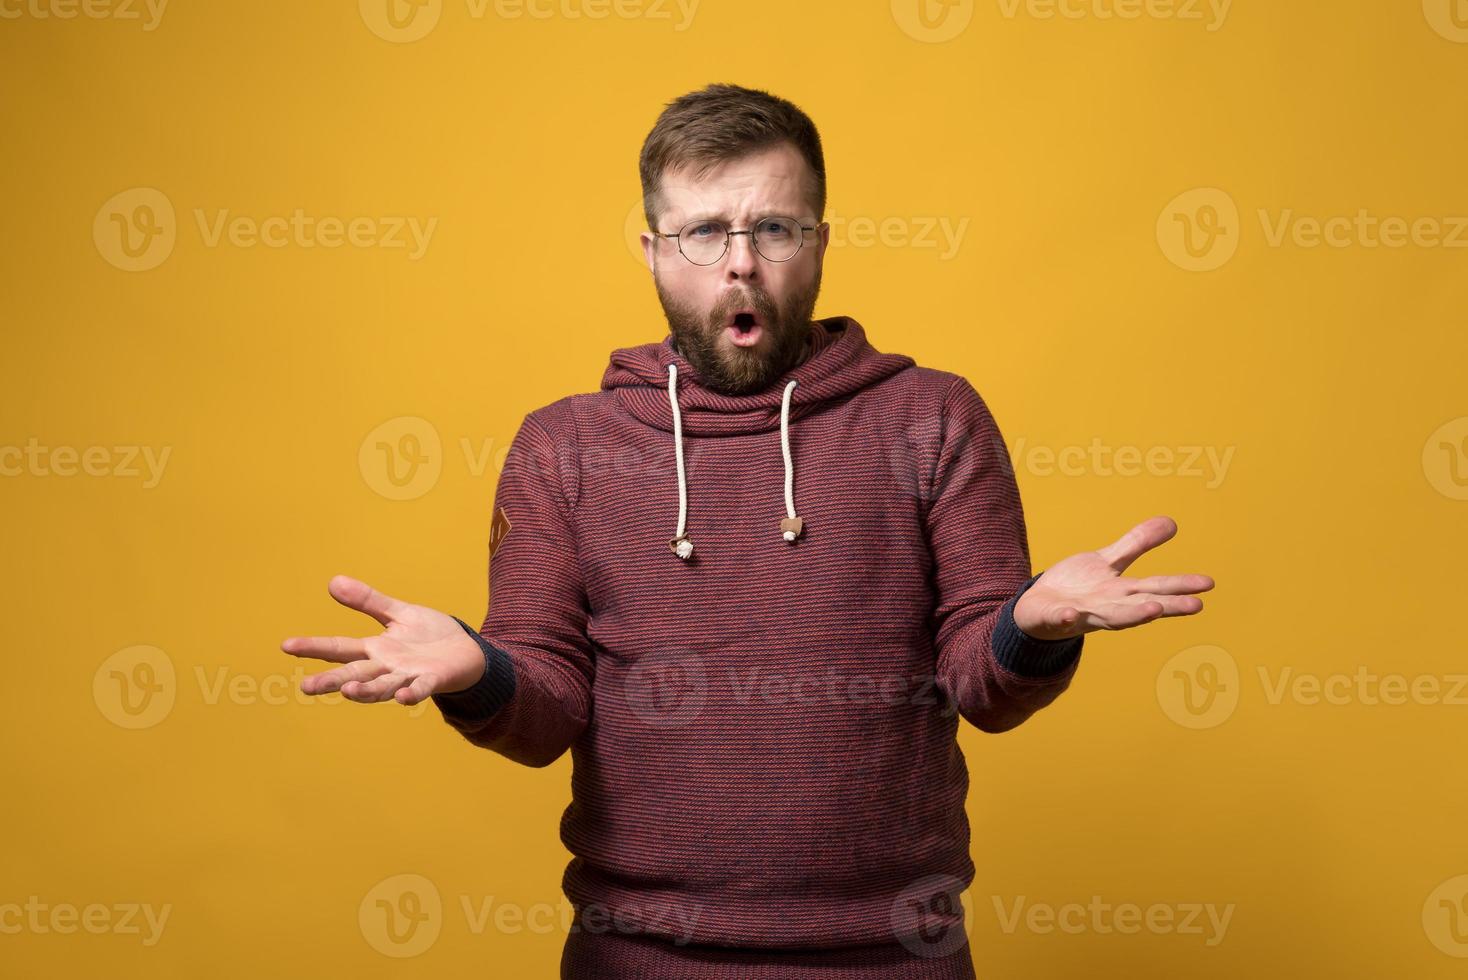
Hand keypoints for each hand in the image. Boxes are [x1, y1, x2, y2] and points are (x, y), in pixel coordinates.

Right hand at [281, 575, 485, 705]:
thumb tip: (333, 582)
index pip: (340, 647)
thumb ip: (368, 601)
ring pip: (382, 686)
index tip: (286, 645)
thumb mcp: (398, 613)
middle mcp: (387, 667)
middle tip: (306, 686)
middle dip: (331, 681)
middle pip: (355, 674)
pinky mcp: (432, 680)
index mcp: (376, 650)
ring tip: (347, 691)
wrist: (465, 651)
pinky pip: (420, 689)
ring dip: (366, 691)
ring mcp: (408, 676)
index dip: (314, 647)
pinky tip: (401, 697)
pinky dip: (410, 693)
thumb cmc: (429, 636)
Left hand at [1012, 516, 1213, 641]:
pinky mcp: (1055, 616)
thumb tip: (1172, 523)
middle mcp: (1109, 606)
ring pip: (1110, 618)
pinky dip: (1066, 617)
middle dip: (1168, 605)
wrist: (1039, 607)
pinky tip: (1071, 614)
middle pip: (1142, 605)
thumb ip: (1137, 543)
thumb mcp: (1108, 561)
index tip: (1207, 585)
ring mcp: (1083, 613)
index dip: (1180, 586)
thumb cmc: (1079, 587)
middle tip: (1197, 605)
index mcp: (1122, 593)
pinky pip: (1061, 618)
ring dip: (1131, 616)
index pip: (1155, 589)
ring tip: (1154, 611)